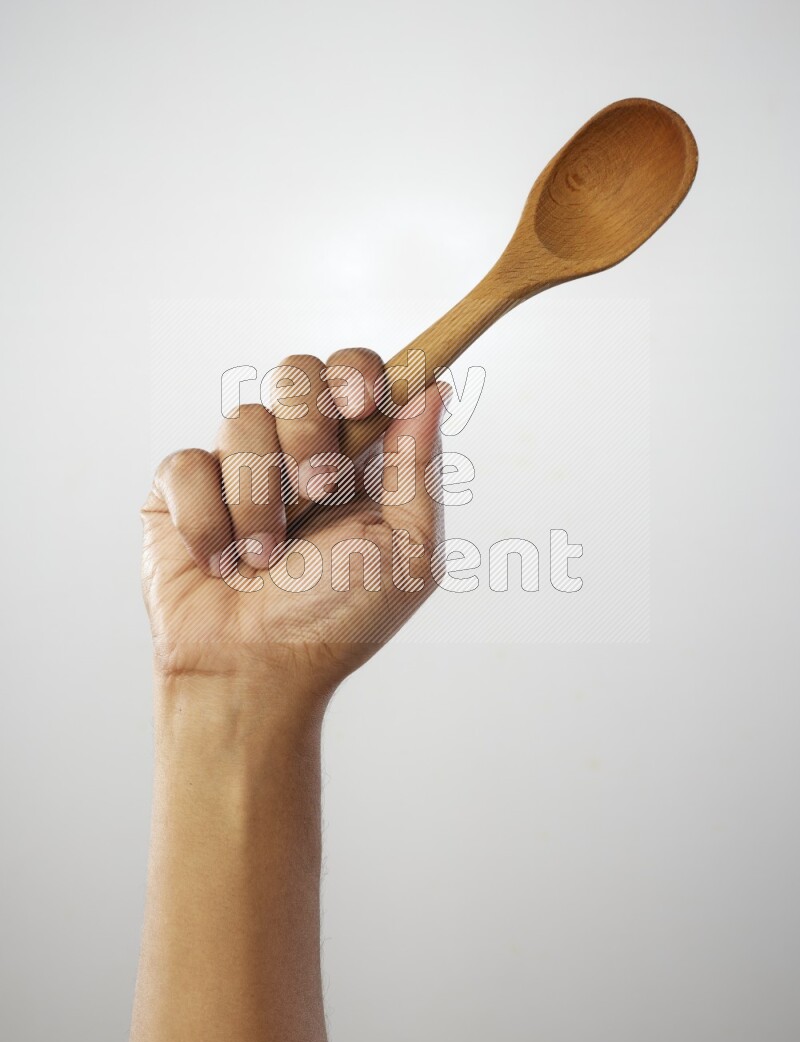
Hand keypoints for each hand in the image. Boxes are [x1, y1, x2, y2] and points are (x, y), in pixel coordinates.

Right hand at [141, 347, 447, 707]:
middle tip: (319, 490)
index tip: (361, 403)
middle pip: (296, 372)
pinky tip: (221, 563)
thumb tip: (435, 389)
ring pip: (242, 420)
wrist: (257, 670)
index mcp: (355, 456)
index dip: (357, 371)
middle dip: (308, 430)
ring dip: (260, 500)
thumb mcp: (405, 551)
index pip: (356, 372)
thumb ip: (419, 468)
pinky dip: (208, 522)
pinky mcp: (179, 489)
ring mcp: (235, 466)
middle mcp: (295, 449)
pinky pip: (188, 464)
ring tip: (266, 557)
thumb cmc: (336, 621)